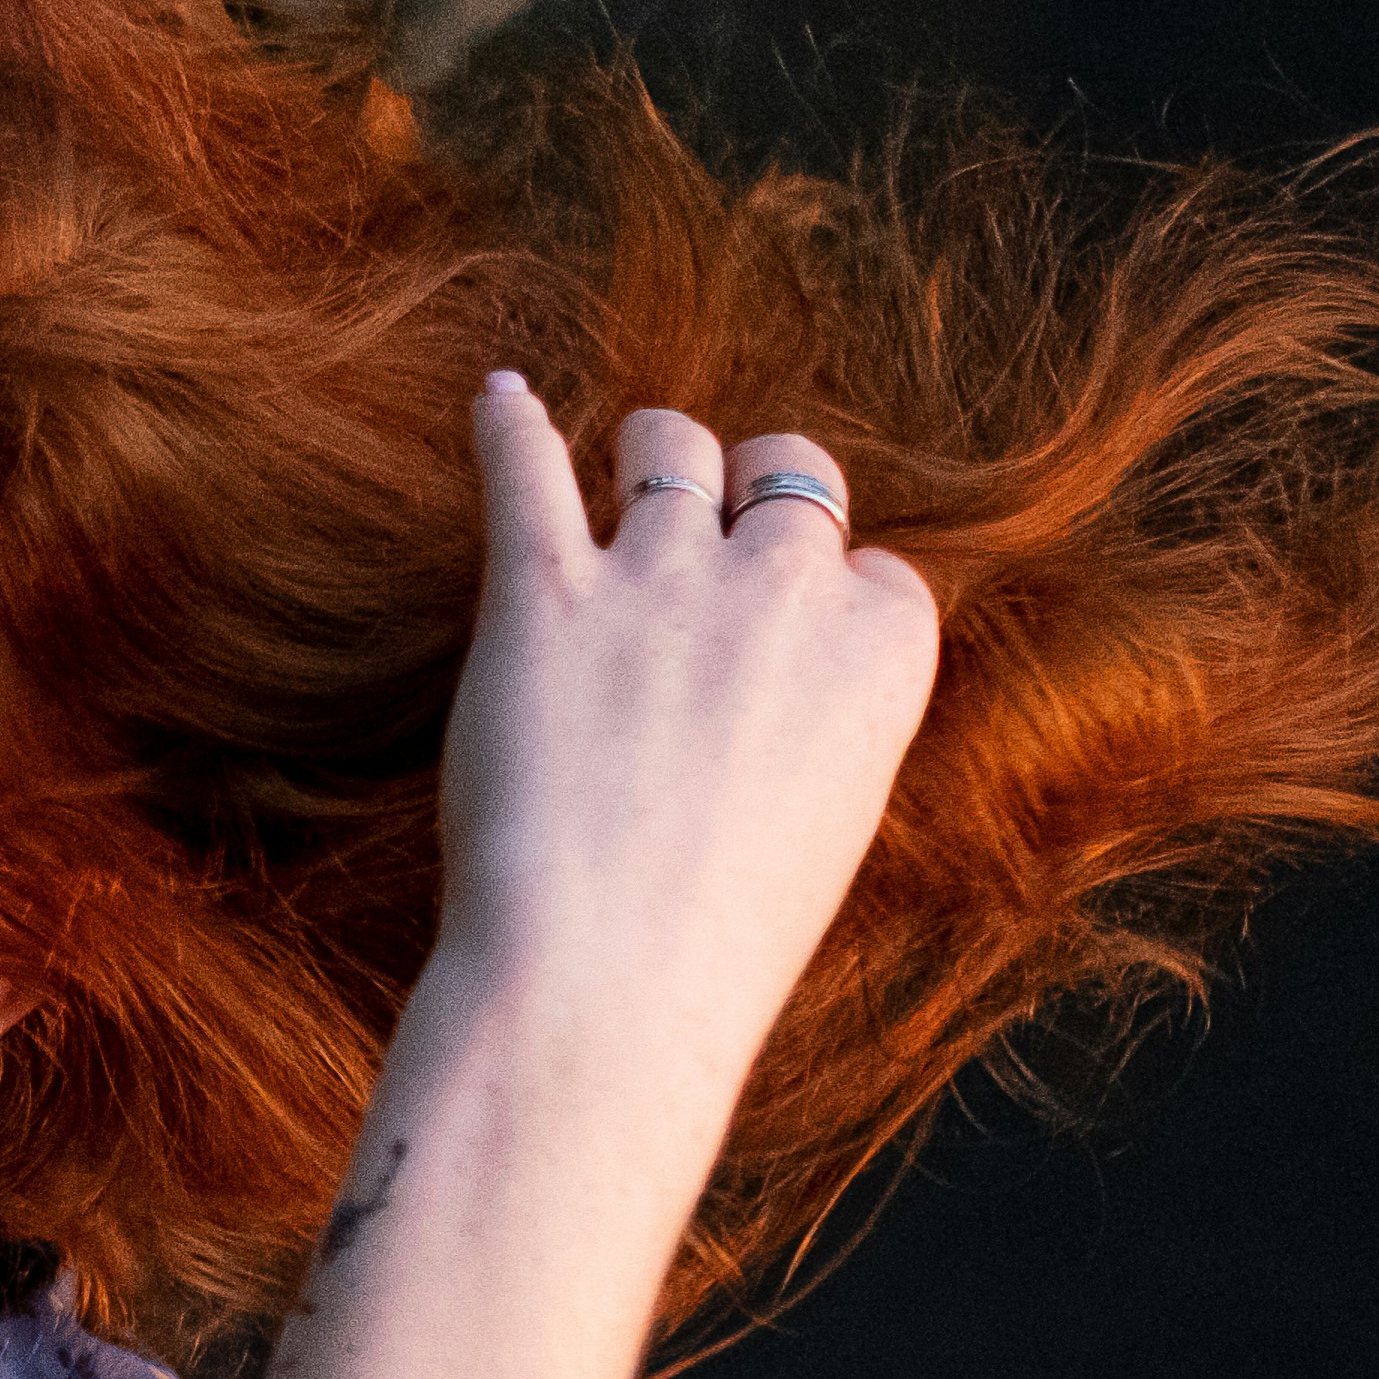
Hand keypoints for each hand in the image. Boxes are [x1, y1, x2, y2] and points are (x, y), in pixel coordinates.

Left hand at [433, 381, 943, 1093]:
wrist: (607, 979)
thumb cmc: (716, 939)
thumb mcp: (830, 821)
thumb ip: (821, 722)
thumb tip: (780, 693)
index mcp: (883, 648)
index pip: (868, 566)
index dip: (820, 595)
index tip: (780, 638)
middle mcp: (785, 586)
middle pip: (781, 476)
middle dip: (748, 496)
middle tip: (708, 526)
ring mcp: (662, 577)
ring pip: (667, 446)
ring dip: (648, 455)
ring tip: (619, 466)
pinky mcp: (544, 590)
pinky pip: (528, 466)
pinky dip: (509, 424)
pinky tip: (496, 399)